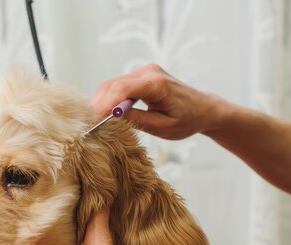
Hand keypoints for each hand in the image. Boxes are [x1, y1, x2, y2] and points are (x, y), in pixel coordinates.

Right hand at [91, 64, 225, 139]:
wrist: (203, 108)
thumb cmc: (187, 120)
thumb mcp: (163, 127)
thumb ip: (138, 120)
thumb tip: (113, 117)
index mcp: (157, 84)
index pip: (123, 89)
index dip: (105, 103)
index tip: (93, 119)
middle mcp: (149, 72)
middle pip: (113, 85)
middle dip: (98, 104)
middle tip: (87, 124)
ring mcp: (144, 71)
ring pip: (112, 84)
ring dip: (101, 101)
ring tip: (94, 121)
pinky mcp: (141, 76)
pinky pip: (118, 85)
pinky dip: (109, 98)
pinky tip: (104, 113)